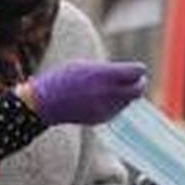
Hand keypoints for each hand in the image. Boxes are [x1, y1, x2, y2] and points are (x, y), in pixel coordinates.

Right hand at [27, 61, 146, 126]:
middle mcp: (106, 92)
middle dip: (139, 84)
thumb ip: (107, 71)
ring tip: (112, 88)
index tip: (135, 69)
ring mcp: (105, 108)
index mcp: (103, 75)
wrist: (45, 103)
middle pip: (138, 90)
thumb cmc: (63, 79)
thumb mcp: (84, 66)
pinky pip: (116, 110)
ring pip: (127, 101)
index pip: (136, 72)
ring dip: (126, 94)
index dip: (138, 69)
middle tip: (138, 80)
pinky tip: (101, 99)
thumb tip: (127, 74)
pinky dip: (115, 103)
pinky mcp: (101, 118)